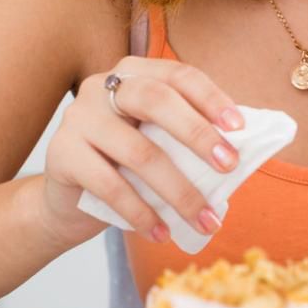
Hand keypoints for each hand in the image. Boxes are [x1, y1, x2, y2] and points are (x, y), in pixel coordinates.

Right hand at [40, 57, 244, 246]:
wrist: (68, 202)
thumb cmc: (126, 168)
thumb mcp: (159, 144)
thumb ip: (190, 137)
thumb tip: (247, 151)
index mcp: (133, 73)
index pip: (178, 76)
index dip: (210, 98)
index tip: (239, 127)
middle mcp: (102, 87)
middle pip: (156, 101)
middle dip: (198, 134)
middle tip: (229, 166)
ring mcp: (77, 118)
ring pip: (138, 152)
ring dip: (179, 192)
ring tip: (205, 221)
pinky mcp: (61, 154)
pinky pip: (109, 185)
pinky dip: (141, 213)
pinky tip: (162, 233)